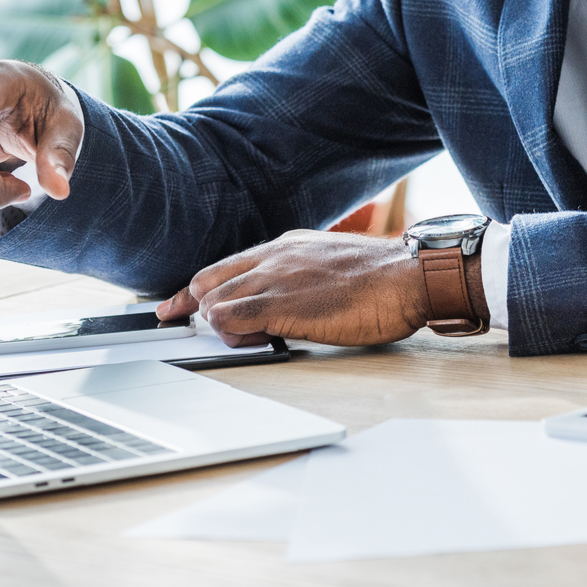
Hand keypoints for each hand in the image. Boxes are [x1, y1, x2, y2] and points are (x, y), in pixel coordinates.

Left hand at [156, 230, 449, 346]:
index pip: (226, 265)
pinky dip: (228, 333)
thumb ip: (302, 277)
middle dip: (194, 307)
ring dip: (218, 325)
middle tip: (187, 328)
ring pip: (214, 300)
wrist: (408, 277)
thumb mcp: (332, 265)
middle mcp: (274, 257)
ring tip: (245, 338)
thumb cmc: (382, 278)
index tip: (178, 305)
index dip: (197, 290)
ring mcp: (276, 279)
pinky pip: (230, 318)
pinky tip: (249, 340)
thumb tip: (287, 302)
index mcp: (287, 246)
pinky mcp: (282, 305)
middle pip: (209, 279)